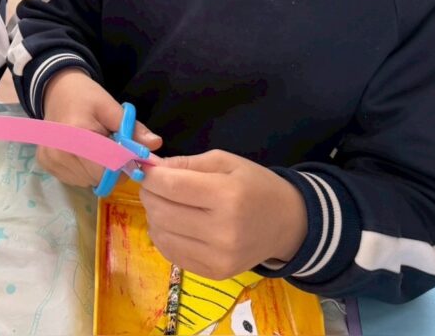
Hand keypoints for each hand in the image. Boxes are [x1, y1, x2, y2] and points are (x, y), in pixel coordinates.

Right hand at [39, 69, 161, 187]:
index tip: (130, 156)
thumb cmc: (85, 97)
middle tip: (112, 148)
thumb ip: (132, 128)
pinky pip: (75, 179)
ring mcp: (50, 160)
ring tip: (95, 149)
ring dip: (97, 171)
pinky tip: (82, 154)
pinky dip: (84, 171)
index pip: (107, 167)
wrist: (56, 90)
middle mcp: (59, 152)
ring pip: (87, 181)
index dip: (123, 165)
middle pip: (97, 178)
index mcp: (76, 135)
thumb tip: (155, 144)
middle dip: (111, 168)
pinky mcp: (45, 165)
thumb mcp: (111, 106)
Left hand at [140, 150, 307, 279]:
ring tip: (166, 205)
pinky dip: (164, 236)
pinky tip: (174, 225)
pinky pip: (171, 254)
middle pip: (161, 212)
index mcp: (227, 196)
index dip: (150, 177)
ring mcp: (218, 257)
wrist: (288, 224)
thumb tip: (152, 168)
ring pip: (161, 235)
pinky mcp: (214, 274)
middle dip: (149, 195)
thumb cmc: (256, 186)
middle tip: (155, 186)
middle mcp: (222, 231)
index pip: (171, 187)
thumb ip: (187, 163)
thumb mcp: (227, 162)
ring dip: (154, 217)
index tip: (146, 170)